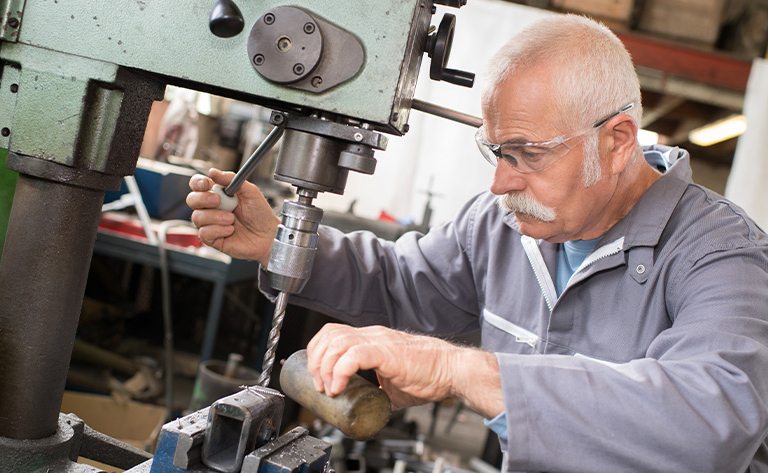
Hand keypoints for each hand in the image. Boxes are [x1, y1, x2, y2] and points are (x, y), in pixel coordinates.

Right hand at [186, 168, 279, 265]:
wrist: (268, 235)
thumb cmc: (260, 214)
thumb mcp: (250, 191)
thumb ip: (231, 179)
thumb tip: (213, 172)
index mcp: (219, 194)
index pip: (198, 185)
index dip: (197, 183)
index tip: (206, 184)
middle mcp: (212, 208)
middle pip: (191, 200)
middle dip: (203, 199)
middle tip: (218, 201)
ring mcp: (211, 223)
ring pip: (197, 217)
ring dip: (215, 217)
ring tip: (231, 219)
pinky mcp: (213, 239)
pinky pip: (204, 233)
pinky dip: (218, 230)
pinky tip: (230, 230)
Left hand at [306, 324, 504, 416]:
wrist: (453, 371)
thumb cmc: (430, 375)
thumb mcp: (394, 384)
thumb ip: (379, 390)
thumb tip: (367, 407)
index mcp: (372, 339)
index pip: (333, 333)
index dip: (318, 353)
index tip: (317, 377)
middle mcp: (372, 334)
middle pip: (329, 335)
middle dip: (315, 361)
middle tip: (320, 385)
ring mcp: (379, 341)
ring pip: (336, 342)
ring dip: (324, 367)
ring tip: (328, 388)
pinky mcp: (387, 352)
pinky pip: (353, 355)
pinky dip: (339, 371)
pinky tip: (339, 386)